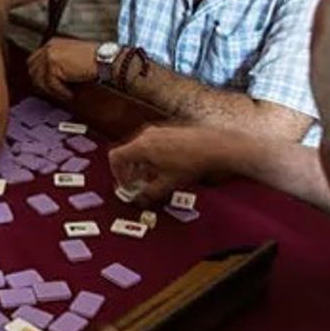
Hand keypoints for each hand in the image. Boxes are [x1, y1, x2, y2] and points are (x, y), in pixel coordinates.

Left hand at [27, 37, 97, 99]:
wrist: (105, 59)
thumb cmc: (94, 59)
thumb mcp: (72, 56)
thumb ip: (58, 63)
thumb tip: (47, 79)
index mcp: (52, 43)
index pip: (34, 61)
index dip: (39, 76)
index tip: (46, 86)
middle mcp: (48, 47)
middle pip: (33, 70)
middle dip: (42, 84)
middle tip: (55, 93)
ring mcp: (49, 56)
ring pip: (41, 80)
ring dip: (53, 90)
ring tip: (65, 94)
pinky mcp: (53, 66)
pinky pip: (51, 85)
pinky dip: (61, 93)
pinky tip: (71, 94)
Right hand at [108, 125, 224, 205]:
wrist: (214, 146)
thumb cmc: (191, 162)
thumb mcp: (167, 184)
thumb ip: (149, 193)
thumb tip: (140, 199)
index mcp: (141, 146)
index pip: (115, 157)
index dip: (117, 173)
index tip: (125, 184)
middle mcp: (147, 135)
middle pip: (127, 153)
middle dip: (130, 171)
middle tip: (137, 184)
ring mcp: (158, 131)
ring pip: (140, 148)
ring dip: (141, 164)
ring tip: (153, 177)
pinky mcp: (169, 131)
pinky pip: (152, 144)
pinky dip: (152, 157)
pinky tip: (166, 168)